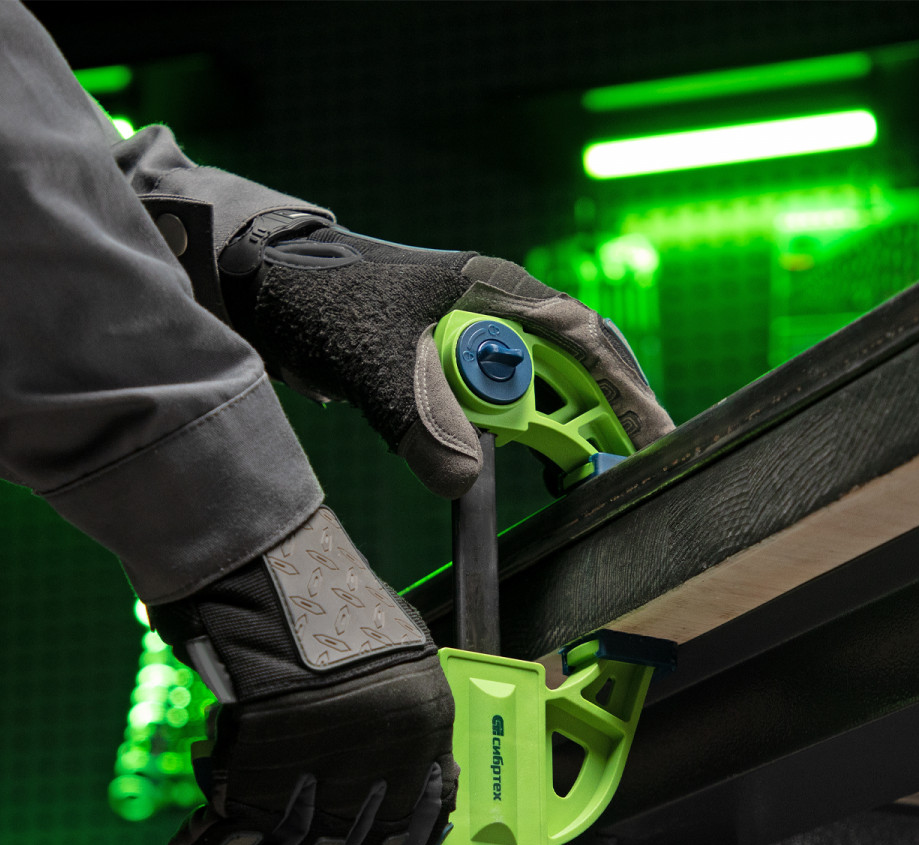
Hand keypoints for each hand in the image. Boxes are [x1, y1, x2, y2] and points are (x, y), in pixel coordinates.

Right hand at [147, 506, 456, 844]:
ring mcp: (324, 769)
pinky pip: (232, 831)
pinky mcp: (260, 775)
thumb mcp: (395, 646)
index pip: (419, 820)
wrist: (267, 560)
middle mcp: (384, 756)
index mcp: (424, 725)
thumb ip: (400, 711)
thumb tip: (415, 768)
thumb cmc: (325, 593)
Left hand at [217, 213, 673, 498]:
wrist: (267, 290)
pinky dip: (511, 439)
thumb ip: (417, 412)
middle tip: (625, 473)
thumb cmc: (323, 298)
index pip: (581, 340)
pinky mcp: (448, 370)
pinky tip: (526, 464)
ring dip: (555, 434)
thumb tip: (461, 479)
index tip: (651, 440)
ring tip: (583, 478)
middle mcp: (496, 314)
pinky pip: (494, 411)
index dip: (621, 391)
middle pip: (570, 370)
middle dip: (599, 421)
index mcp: (495, 290)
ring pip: (534, 394)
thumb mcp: (373, 354)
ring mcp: (473, 343)